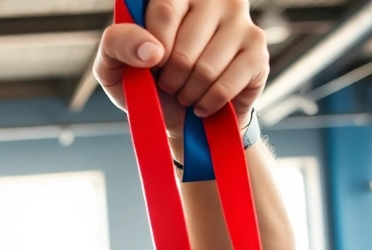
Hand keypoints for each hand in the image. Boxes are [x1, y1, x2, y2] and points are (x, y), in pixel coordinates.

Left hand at [94, 0, 268, 146]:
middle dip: (169, 78)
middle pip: (184, 47)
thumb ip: (117, 44)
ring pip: (205, 69)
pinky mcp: (257, 51)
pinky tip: (203, 103)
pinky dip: (207, 103)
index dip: (153, 49)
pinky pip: (225, 85)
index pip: (164, 11)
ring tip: (185, 94)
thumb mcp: (114, 64)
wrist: (183, 115)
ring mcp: (240, 21)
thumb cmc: (146, 82)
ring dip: (188, 93)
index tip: (152, 65)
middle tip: (168, 84)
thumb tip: (151, 51)